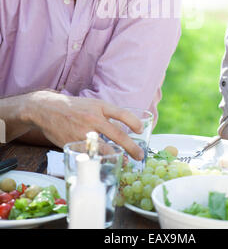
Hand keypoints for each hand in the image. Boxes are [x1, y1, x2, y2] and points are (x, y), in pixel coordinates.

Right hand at [25, 91, 143, 159]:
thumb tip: (124, 126)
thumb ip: (105, 114)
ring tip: (125, 161)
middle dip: (131, 147)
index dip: (134, 122)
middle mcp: (93, 118)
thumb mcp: (91, 104)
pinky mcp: (74, 143)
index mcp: (99, 106)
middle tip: (140, 155)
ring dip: (117, 156)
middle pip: (117, 135)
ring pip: (105, 148)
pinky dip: (99, 159)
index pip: (121, 113)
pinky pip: (90, 154)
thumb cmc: (73, 107)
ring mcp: (83, 132)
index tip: (141, 130)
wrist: (47, 109)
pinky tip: (105, 163)